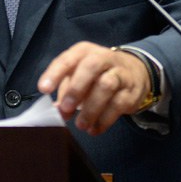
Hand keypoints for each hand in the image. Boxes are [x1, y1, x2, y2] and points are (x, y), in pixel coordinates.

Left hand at [37, 41, 152, 135]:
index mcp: (84, 52)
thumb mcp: (80, 74)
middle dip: (76, 89)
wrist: (136, 72)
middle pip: (90, 67)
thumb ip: (66, 90)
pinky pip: (118, 105)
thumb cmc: (98, 74)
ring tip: (80, 125)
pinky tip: (93, 129)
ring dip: (91, 108)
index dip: (55, 73)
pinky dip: (104, 120)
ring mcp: (120, 73)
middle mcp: (103, 58)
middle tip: (66, 109)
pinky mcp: (131, 92)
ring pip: (106, 86)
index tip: (43, 89)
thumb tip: (57, 110)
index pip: (68, 59)